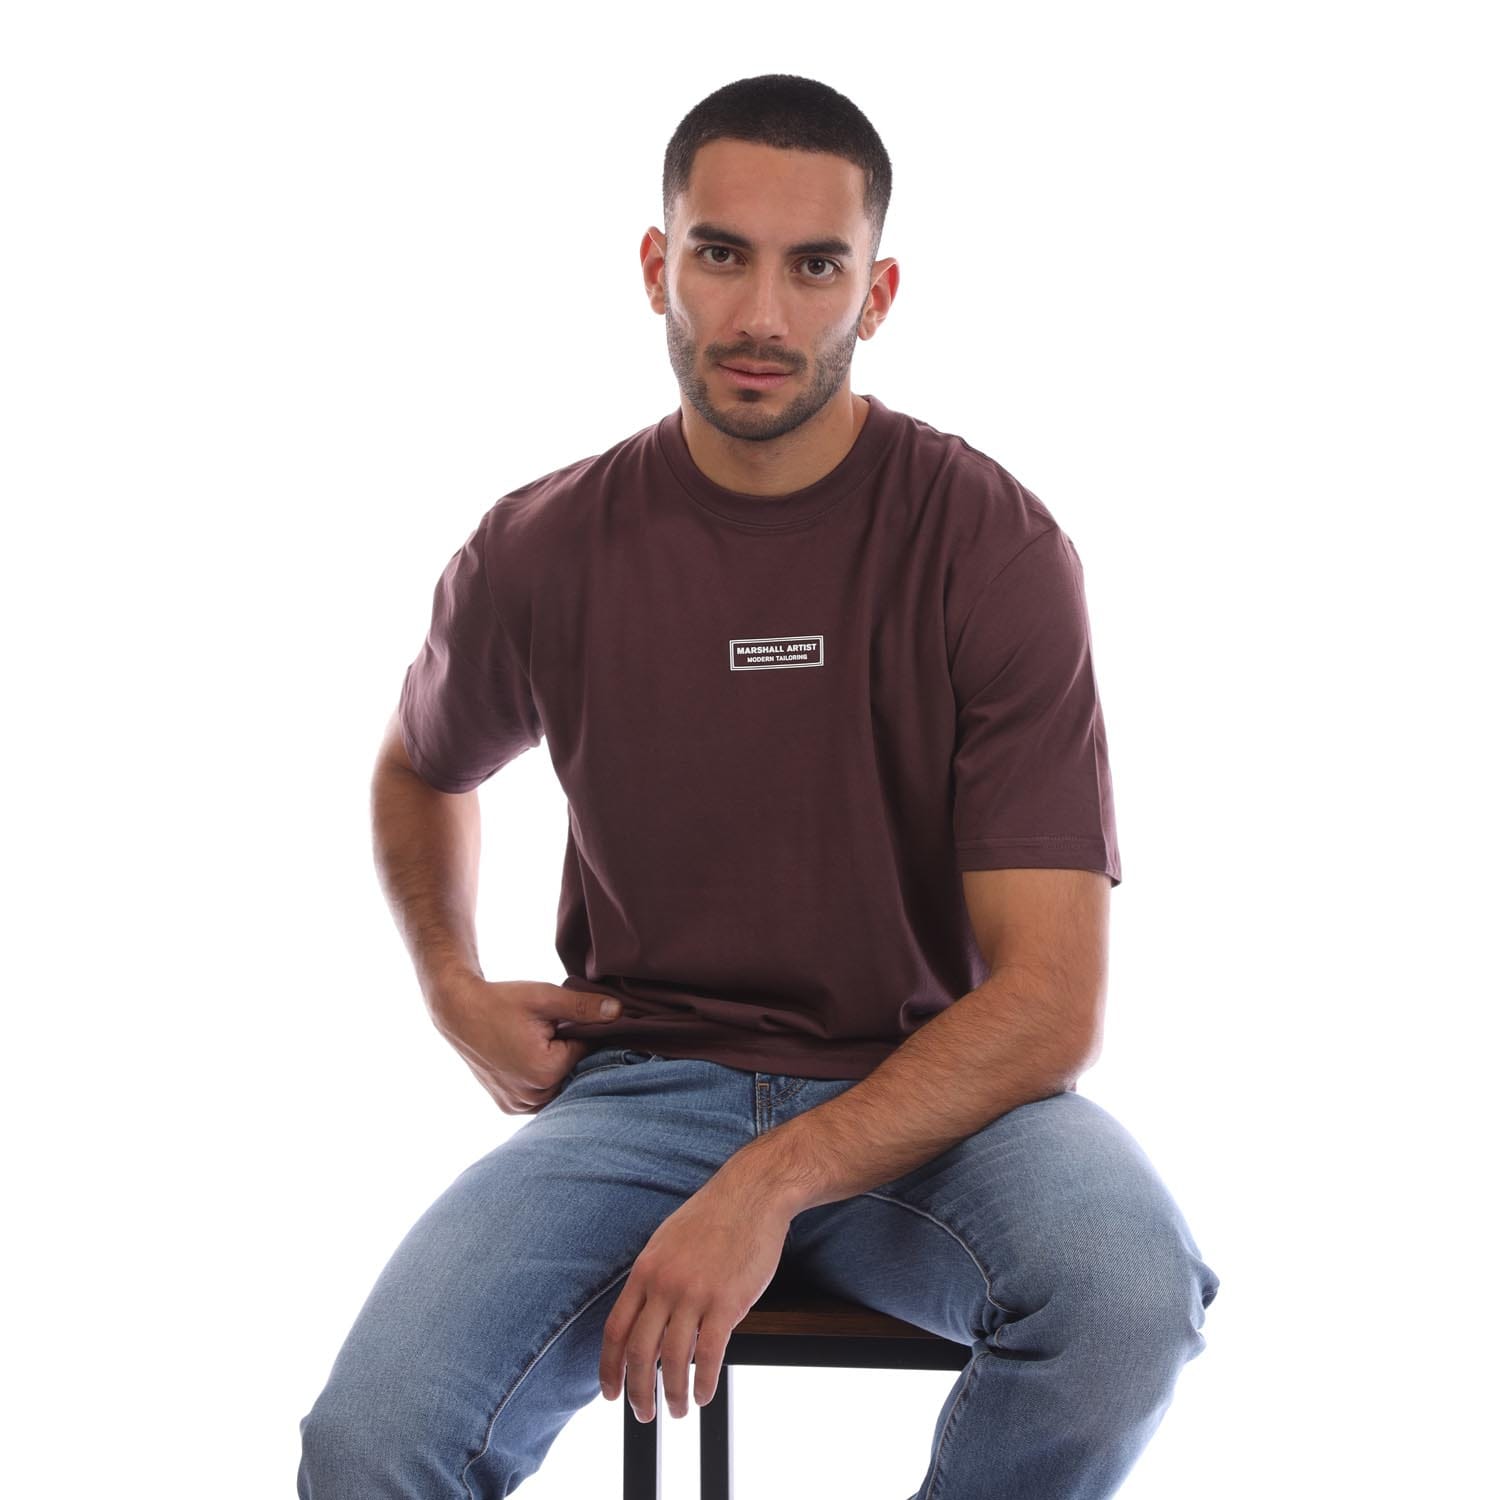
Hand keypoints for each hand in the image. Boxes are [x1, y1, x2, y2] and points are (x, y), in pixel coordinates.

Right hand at [429, 978, 620, 1113]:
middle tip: (549, 1031)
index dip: (581, 1032)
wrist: (459, 1011)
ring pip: (558, 1088)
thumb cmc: (502, 1001)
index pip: (585, 1053)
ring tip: (536, 1044)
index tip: (564, 1019)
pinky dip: (541, 1081)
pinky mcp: (508, 1106)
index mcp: (545, 1071)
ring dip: (557, 1070)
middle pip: (573, 1074)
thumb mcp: (545, 998)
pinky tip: (529, 1059)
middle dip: (570, 1053)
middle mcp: (532, 1096)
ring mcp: (518, 1105)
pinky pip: (539, 1097)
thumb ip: (584, 1008)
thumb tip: (620, 1013)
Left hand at [599, 1168, 792, 1421]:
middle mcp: (664, 1284)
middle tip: (643, 1415)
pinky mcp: (727, 1302)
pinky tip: (705, 1394)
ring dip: (673, 1394)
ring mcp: (695, 1293)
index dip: (610, 1369)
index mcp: (645, 1270)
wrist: (752, 1193)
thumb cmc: (713, 1217)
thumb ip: (654, 1279)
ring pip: (673, 1360)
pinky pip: (710, 1355)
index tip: (611, 1394)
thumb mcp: (667, 1242)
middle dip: (638, 1392)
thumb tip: (644, 1318)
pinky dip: (705, 1382)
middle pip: (639, 1352)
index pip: (616, 1331)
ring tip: (677, 1410)